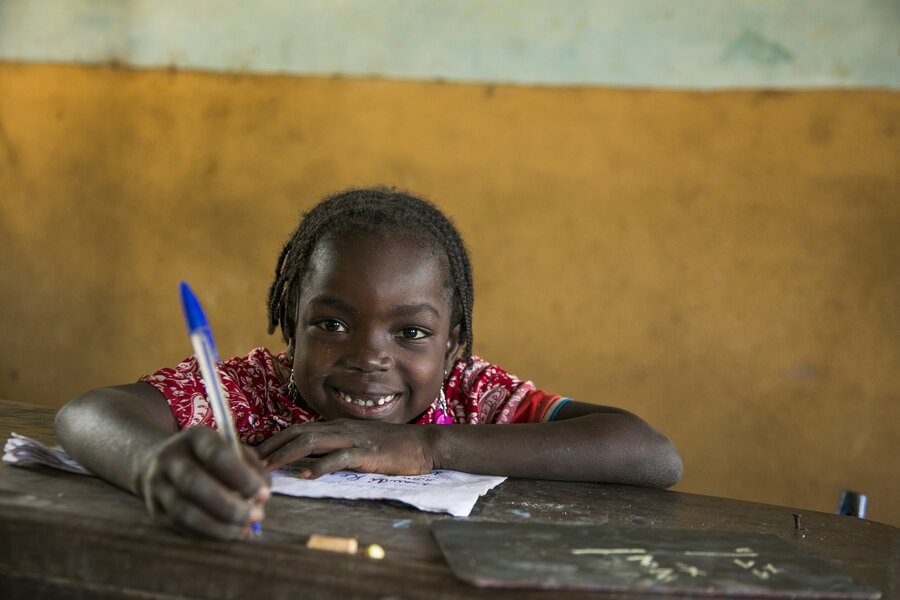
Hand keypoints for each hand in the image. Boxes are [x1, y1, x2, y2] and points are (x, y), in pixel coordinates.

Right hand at [137, 426, 270, 539]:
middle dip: (230, 506)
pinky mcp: (154, 511)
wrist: (162, 463)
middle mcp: (170, 458)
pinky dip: (207, 534)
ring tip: (243, 529)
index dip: (242, 477)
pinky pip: (181, 528)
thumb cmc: (210, 457)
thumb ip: (251, 466)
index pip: (216, 454)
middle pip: (194, 485)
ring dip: (219, 526)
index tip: (263, 494)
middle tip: (256, 516)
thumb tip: (262, 495)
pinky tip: (227, 533)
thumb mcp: (232, 449)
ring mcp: (157, 486)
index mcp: (195, 437)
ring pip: (184, 512)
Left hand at [257, 419, 433, 477]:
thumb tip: (308, 463)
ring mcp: (353, 439)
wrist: (423, 444)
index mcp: (337, 427)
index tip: (255, 453)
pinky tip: (306, 476)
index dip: (274, 440)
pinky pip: (339, 458)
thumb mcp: (358, 444)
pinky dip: (320, 466)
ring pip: (312, 442)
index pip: (298, 429)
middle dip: (272, 447)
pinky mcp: (366, 453)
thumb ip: (335, 449)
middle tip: (250, 461)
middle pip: (298, 433)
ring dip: (286, 455)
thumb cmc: (392, 447)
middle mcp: (340, 428)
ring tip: (268, 468)